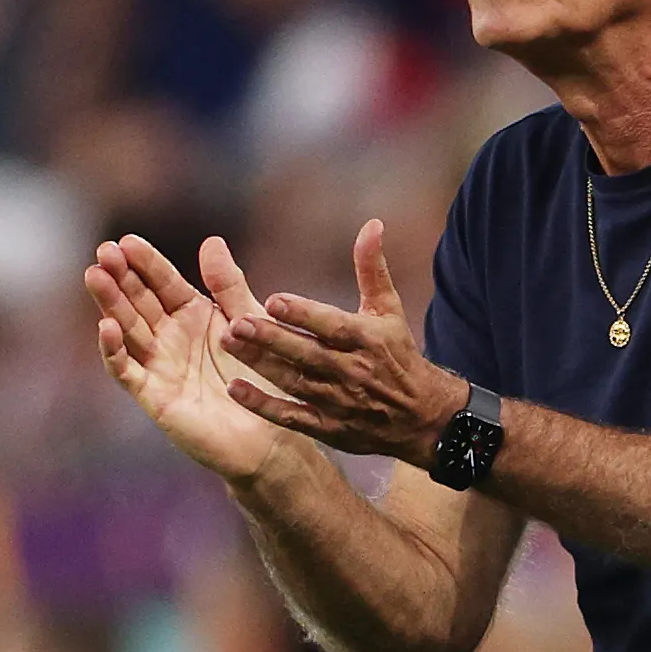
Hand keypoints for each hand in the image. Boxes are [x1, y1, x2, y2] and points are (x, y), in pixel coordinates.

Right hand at [88, 234, 284, 482]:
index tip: (127, 241)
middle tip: (103, 252)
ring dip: (110, 304)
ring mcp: (158, 365)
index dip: (145, 262)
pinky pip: (128, 371)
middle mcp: (170, 337)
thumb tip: (211, 241)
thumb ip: (229, 286)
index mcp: (192, 314)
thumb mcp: (250, 322)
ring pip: (127, 329)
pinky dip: (114, 351)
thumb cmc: (266, 379)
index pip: (163, 282)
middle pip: (138, 301)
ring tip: (95, 276)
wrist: (272, 435)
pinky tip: (106, 327)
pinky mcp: (154, 396)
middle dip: (120, 277)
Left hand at [218, 219, 466, 460]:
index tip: (274, 300)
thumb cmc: (398, 355)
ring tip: (228, 343)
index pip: (332, 325)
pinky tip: (236, 390)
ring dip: (261, 364)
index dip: (304, 314)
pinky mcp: (327, 427)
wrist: (422, 418)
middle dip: (272, 339)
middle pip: (307, 354)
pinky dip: (265, 406)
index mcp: (366, 339)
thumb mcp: (389, 310)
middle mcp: (351, 371)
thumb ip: (372, 268)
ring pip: (294, 382)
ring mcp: (338, 401)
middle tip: (238, 323)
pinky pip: (292, 417)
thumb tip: (372, 224)